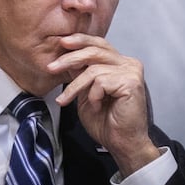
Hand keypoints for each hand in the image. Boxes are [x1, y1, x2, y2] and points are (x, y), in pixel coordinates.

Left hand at [48, 33, 160, 176]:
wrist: (122, 143)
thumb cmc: (107, 121)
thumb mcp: (87, 92)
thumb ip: (82, 74)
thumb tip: (67, 58)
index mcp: (120, 63)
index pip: (99, 44)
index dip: (81, 41)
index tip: (62, 43)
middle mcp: (128, 63)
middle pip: (95, 51)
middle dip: (70, 58)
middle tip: (52, 67)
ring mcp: (132, 71)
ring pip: (94, 69)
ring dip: (75, 86)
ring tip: (66, 100)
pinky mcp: (131, 82)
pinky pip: (100, 81)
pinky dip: (92, 95)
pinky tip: (96, 107)